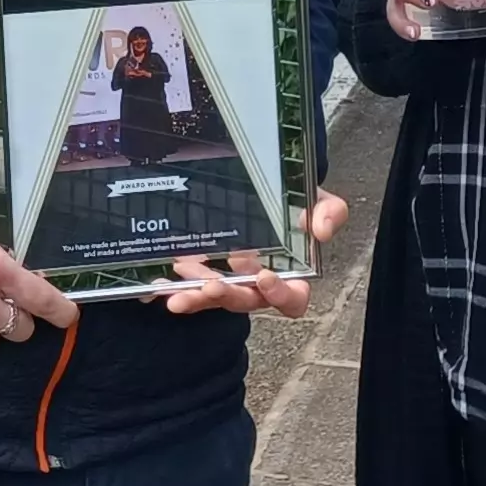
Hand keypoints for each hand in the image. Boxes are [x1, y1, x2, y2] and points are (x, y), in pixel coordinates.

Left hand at [165, 191, 347, 318]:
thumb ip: (329, 213)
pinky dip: (172, 286)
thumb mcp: (316, 201)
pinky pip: (188, 285)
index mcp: (290, 274)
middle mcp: (257, 283)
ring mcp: (230, 278)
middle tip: (211, 286)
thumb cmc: (294, 202)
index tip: (266, 277)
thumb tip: (321, 230)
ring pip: (212, 297)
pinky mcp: (203, 271)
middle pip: (245, 301)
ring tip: (176, 293)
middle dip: (227, 296)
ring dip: (195, 297)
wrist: (266, 185)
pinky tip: (157, 283)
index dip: (280, 295)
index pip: (292, 300)